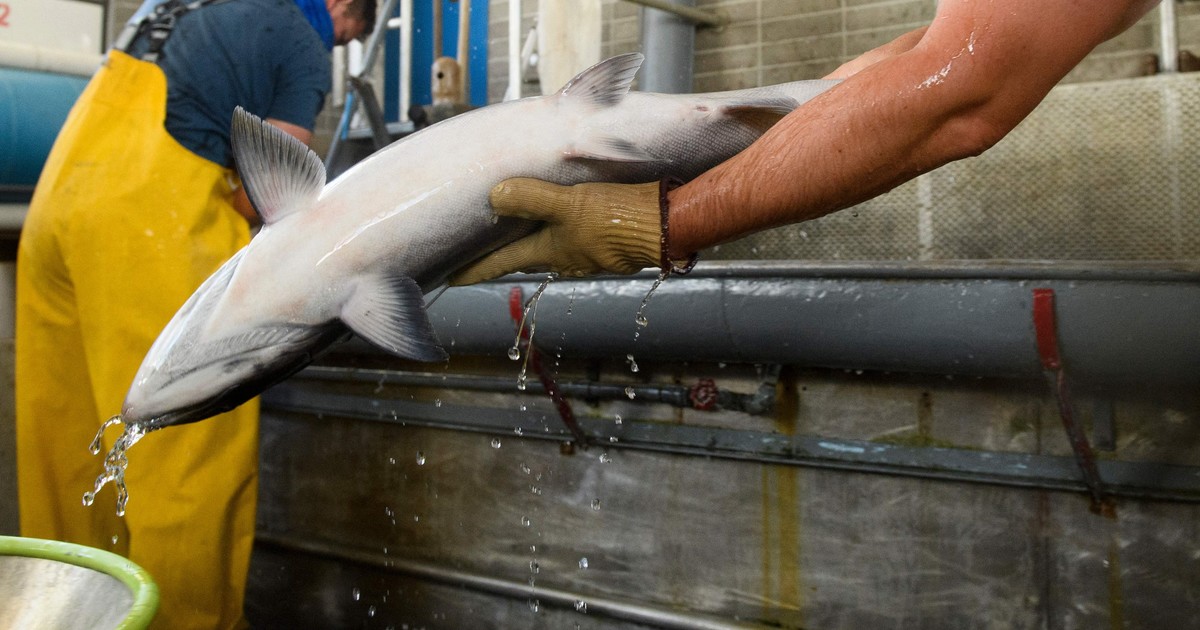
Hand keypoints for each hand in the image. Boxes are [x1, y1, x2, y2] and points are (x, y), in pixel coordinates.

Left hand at [449, 179, 662, 284]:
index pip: (501, 261)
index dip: (475, 269)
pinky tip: (564, 213)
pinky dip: (559, 227)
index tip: (450, 279)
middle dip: (501, 253)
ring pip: (549, 245)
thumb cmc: (616, 218)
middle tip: (477, 249)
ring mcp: (586, 251)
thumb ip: (533, 198)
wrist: (665, 225)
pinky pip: (573, 235)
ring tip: (516, 227)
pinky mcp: (607, 240)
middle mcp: (565, 256)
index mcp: (549, 250)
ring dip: (531, 238)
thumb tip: (495, 196)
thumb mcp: (569, 203)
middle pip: (523, 255)